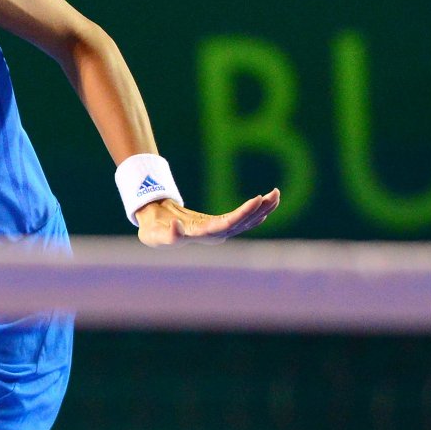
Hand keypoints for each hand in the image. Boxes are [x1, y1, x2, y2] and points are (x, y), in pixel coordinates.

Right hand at [135, 189, 279, 247]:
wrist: (157, 230)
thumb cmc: (154, 231)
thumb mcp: (154, 233)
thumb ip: (166, 234)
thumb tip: (177, 226)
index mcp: (201, 235)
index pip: (227, 224)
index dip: (243, 213)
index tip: (256, 200)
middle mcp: (215, 235)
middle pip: (242, 222)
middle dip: (259, 209)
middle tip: (274, 194)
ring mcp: (220, 231)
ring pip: (246, 221)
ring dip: (263, 209)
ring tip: (276, 194)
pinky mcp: (221, 225)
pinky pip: (243, 218)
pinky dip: (257, 209)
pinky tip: (269, 201)